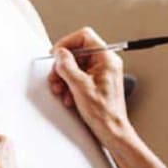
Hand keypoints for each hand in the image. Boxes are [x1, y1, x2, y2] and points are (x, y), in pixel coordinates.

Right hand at [48, 27, 129, 142]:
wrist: (111, 131)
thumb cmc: (103, 112)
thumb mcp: (80, 86)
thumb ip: (67, 66)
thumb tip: (60, 54)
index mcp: (106, 59)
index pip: (84, 36)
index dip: (67, 43)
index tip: (56, 54)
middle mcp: (106, 63)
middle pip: (78, 52)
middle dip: (63, 65)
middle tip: (55, 77)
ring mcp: (102, 73)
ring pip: (77, 66)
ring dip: (65, 77)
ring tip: (60, 90)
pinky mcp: (97, 83)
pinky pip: (80, 77)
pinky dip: (70, 85)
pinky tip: (68, 97)